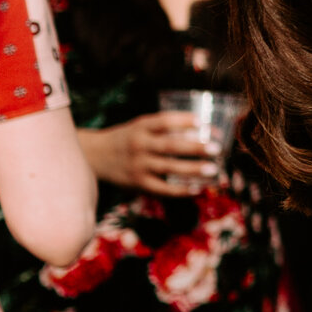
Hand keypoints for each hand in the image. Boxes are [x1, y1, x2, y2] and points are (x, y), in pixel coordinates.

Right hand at [79, 113, 219, 196]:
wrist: (94, 156)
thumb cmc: (127, 138)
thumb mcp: (140, 126)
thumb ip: (165, 126)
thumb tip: (204, 127)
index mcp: (141, 127)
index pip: (165, 121)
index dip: (185, 120)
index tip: (204, 122)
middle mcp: (139, 145)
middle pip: (170, 145)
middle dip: (195, 147)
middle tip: (217, 148)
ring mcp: (138, 165)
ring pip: (168, 168)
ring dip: (193, 169)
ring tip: (214, 169)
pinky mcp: (138, 183)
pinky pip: (162, 189)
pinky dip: (180, 190)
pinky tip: (198, 188)